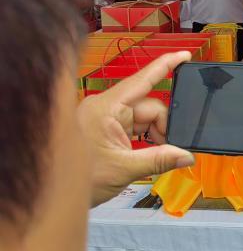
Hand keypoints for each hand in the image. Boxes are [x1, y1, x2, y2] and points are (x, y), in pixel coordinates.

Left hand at [77, 52, 195, 205]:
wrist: (48, 196)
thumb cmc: (75, 179)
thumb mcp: (124, 169)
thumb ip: (159, 159)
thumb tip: (186, 156)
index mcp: (107, 107)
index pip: (143, 79)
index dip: (166, 65)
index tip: (185, 55)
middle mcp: (106, 107)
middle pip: (149, 106)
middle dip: (164, 126)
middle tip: (172, 150)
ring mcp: (105, 118)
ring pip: (144, 118)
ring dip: (155, 136)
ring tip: (158, 157)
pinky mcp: (106, 129)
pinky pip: (134, 127)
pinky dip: (145, 140)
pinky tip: (149, 154)